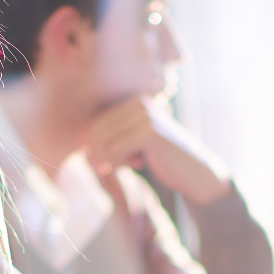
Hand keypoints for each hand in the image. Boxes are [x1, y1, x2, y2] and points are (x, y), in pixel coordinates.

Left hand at [85, 97, 229, 205]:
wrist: (195, 172)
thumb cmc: (162, 158)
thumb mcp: (132, 143)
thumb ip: (109, 136)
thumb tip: (78, 137)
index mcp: (131, 101)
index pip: (92, 122)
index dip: (93, 146)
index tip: (108, 161)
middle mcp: (137, 102)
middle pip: (93, 130)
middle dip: (99, 155)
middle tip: (116, 167)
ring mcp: (144, 115)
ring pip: (101, 141)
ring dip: (110, 160)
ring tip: (130, 165)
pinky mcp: (149, 132)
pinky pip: (113, 150)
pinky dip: (119, 163)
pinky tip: (138, 165)